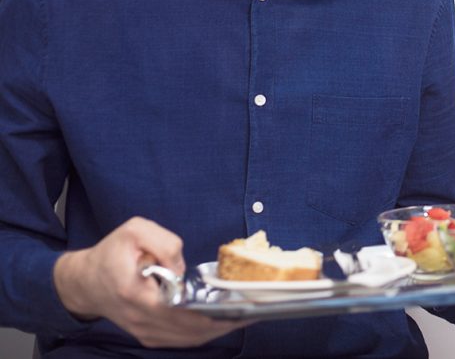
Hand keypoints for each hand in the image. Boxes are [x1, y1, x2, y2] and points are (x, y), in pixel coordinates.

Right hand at [54, 216, 246, 346]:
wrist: (85, 282)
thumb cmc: (111, 254)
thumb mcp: (135, 231)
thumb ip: (164, 242)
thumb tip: (183, 267)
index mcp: (136, 293)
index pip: (179, 309)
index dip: (209, 310)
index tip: (237, 303)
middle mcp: (140, 318)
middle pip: (189, 329)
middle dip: (223, 321)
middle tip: (253, 309)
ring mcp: (144, 331)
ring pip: (188, 339)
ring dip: (218, 329)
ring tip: (246, 315)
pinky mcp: (148, 335)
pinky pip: (181, 340)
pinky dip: (204, 333)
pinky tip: (224, 321)